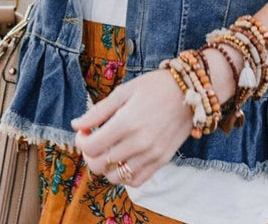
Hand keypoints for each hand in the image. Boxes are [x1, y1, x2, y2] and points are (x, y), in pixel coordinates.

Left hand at [72, 70, 192, 186]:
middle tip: (93, 141)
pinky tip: (123, 160)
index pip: (91, 147)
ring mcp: (151, 155)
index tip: (84, 132)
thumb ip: (98, 110)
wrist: (191, 91)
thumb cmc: (156, 86)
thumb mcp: (125, 91)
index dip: (81, 141)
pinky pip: (136, 181)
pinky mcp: (162, 161)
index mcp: (126, 122)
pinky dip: (125, 176)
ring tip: (108, 150)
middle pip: (99, 164)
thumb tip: (76, 124)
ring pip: (116, 177)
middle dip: (90, 154)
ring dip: (105, 167)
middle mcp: (138, 143)